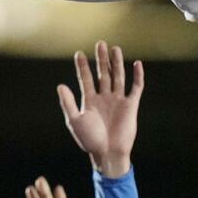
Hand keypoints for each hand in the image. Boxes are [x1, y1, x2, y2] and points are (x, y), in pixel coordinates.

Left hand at [58, 42, 142, 176]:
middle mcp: (104, 98)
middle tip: (100, 43)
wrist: (108, 153)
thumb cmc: (90, 140)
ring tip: (114, 49)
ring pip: (118, 77)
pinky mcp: (131, 105)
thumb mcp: (75, 121)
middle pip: (103, 74)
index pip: (85, 79)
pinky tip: (137, 64)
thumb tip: (60, 86)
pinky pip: (136, 88)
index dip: (82, 67)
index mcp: (90, 101)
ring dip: (116, 63)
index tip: (78, 54)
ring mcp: (118, 100)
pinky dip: (137, 76)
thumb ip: (68, 103)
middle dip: (101, 60)